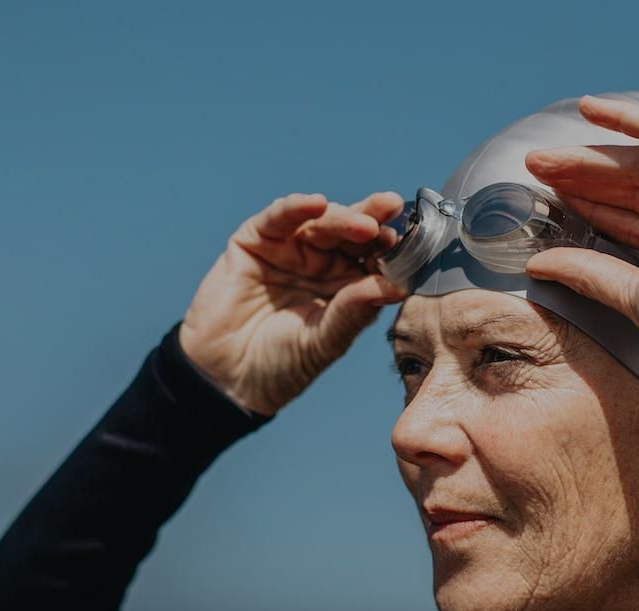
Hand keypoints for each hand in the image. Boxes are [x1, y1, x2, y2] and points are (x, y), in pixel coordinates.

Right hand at [179, 191, 409, 415]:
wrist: (227, 379)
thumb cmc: (281, 366)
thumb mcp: (324, 341)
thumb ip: (354, 312)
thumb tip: (396, 286)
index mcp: (346, 287)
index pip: (373, 257)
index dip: (391, 247)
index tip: (410, 243)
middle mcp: (320, 263)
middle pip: (351, 232)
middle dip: (373, 220)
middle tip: (392, 213)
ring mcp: (288, 250)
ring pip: (321, 221)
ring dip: (343, 216)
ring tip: (364, 224)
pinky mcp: (255, 242)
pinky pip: (278, 218)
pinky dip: (296, 208)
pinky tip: (316, 203)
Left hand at [521, 95, 638, 366]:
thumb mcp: (636, 292)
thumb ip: (591, 273)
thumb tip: (541, 266)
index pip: (637, 223)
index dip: (595, 212)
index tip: (556, 203)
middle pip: (636, 189)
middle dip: (584, 180)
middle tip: (539, 172)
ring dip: (591, 157)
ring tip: (544, 158)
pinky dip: (627, 118)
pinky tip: (588, 110)